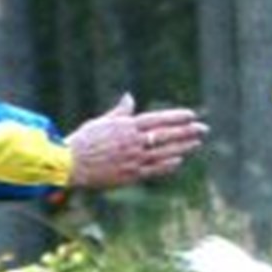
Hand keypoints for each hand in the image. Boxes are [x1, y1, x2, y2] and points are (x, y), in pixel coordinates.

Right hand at [65, 94, 209, 188]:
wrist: (68, 164)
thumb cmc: (83, 141)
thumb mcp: (101, 122)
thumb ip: (120, 112)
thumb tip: (129, 96)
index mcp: (125, 127)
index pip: (157, 120)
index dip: (176, 117)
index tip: (191, 114)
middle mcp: (132, 142)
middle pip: (166, 135)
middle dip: (187, 131)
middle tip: (204, 128)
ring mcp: (133, 159)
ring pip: (164, 152)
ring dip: (183, 147)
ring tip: (197, 142)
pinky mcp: (130, 174)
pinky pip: (154, 169)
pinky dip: (167, 165)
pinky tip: (179, 160)